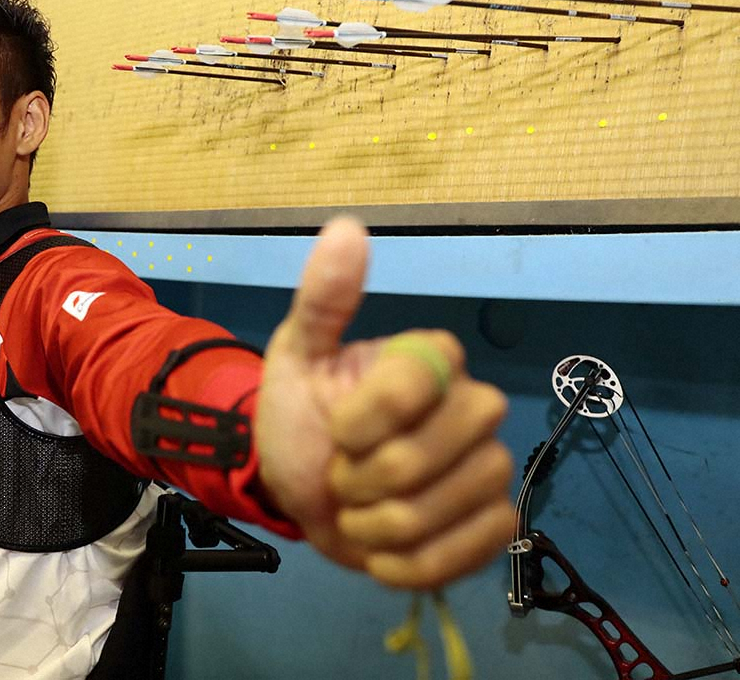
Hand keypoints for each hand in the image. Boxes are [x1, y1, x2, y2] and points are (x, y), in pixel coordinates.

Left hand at [255, 217, 513, 589]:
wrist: (301, 489)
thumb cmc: (303, 415)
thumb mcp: (296, 355)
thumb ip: (323, 300)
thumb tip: (346, 227)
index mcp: (431, 360)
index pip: (410, 386)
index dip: (359, 420)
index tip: (333, 428)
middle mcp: (473, 406)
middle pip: (425, 457)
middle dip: (362, 479)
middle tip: (343, 474)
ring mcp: (490, 468)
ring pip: (440, 511)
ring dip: (375, 525)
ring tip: (359, 510)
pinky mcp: (494, 524)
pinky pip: (464, 554)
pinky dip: (404, 563)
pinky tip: (381, 548)